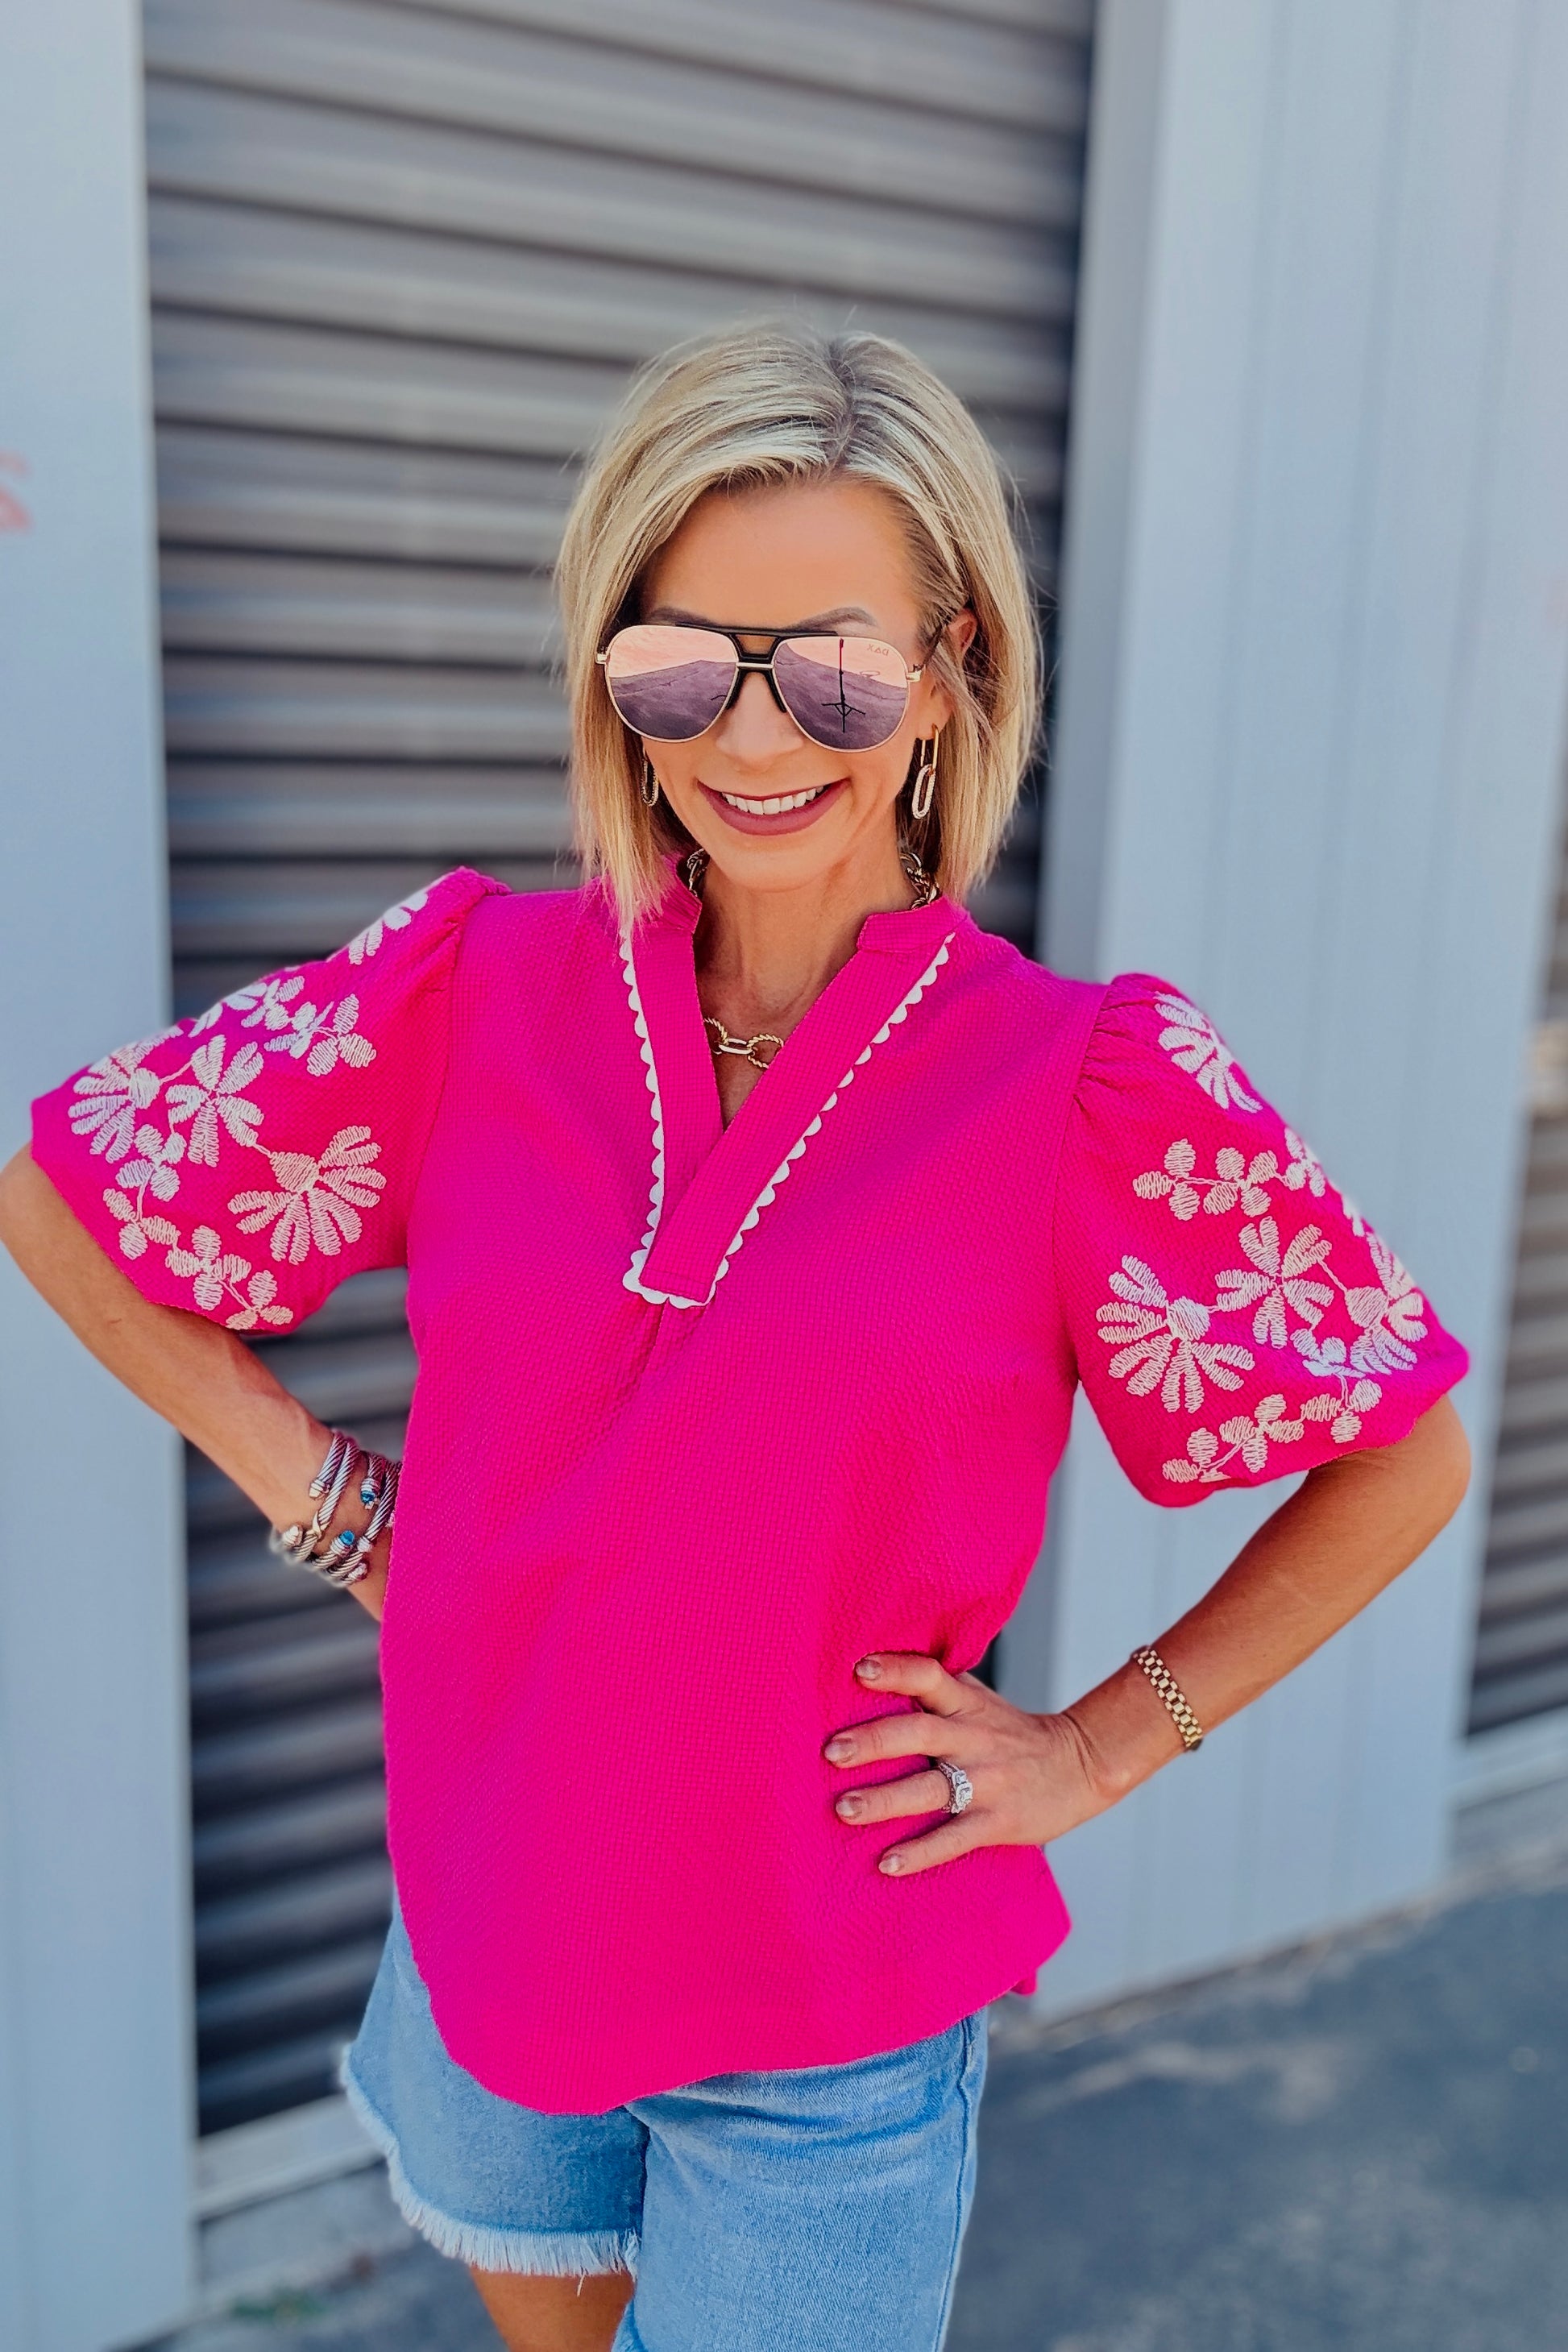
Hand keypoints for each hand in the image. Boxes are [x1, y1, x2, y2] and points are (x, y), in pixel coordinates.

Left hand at [823, 1653, 1106, 1876]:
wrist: (1081, 1765)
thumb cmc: (1012, 1733)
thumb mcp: (979, 1701)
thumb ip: (935, 1690)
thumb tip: (869, 1673)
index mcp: (967, 1704)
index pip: (930, 1677)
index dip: (897, 1671)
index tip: (859, 1670)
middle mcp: (974, 1738)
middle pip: (921, 1734)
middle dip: (875, 1742)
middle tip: (832, 1752)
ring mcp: (986, 1782)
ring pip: (931, 1789)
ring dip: (885, 1800)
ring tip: (844, 1809)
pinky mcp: (998, 1821)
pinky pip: (954, 1838)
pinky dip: (920, 1852)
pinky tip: (887, 1863)